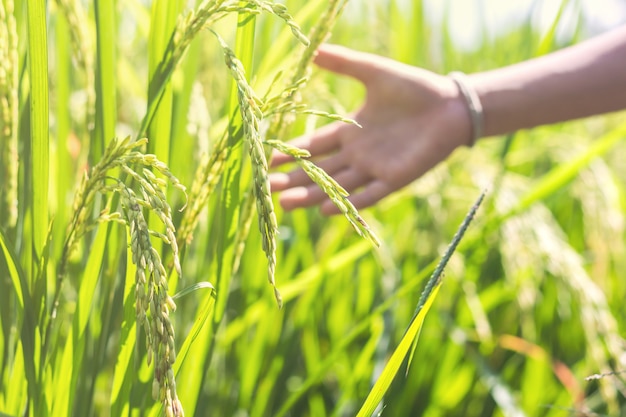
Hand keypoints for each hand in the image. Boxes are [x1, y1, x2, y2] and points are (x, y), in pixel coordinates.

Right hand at [270, 44, 471, 214]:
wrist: (451, 105)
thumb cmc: (414, 88)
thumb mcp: (374, 72)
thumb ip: (345, 63)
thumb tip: (313, 52)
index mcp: (350, 131)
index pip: (313, 146)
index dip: (291, 153)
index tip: (268, 159)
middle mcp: (358, 153)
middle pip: (319, 171)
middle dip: (294, 179)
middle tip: (268, 188)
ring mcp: (375, 168)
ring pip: (337, 185)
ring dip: (312, 195)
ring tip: (287, 203)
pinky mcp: (395, 179)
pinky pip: (368, 194)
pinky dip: (349, 202)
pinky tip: (326, 209)